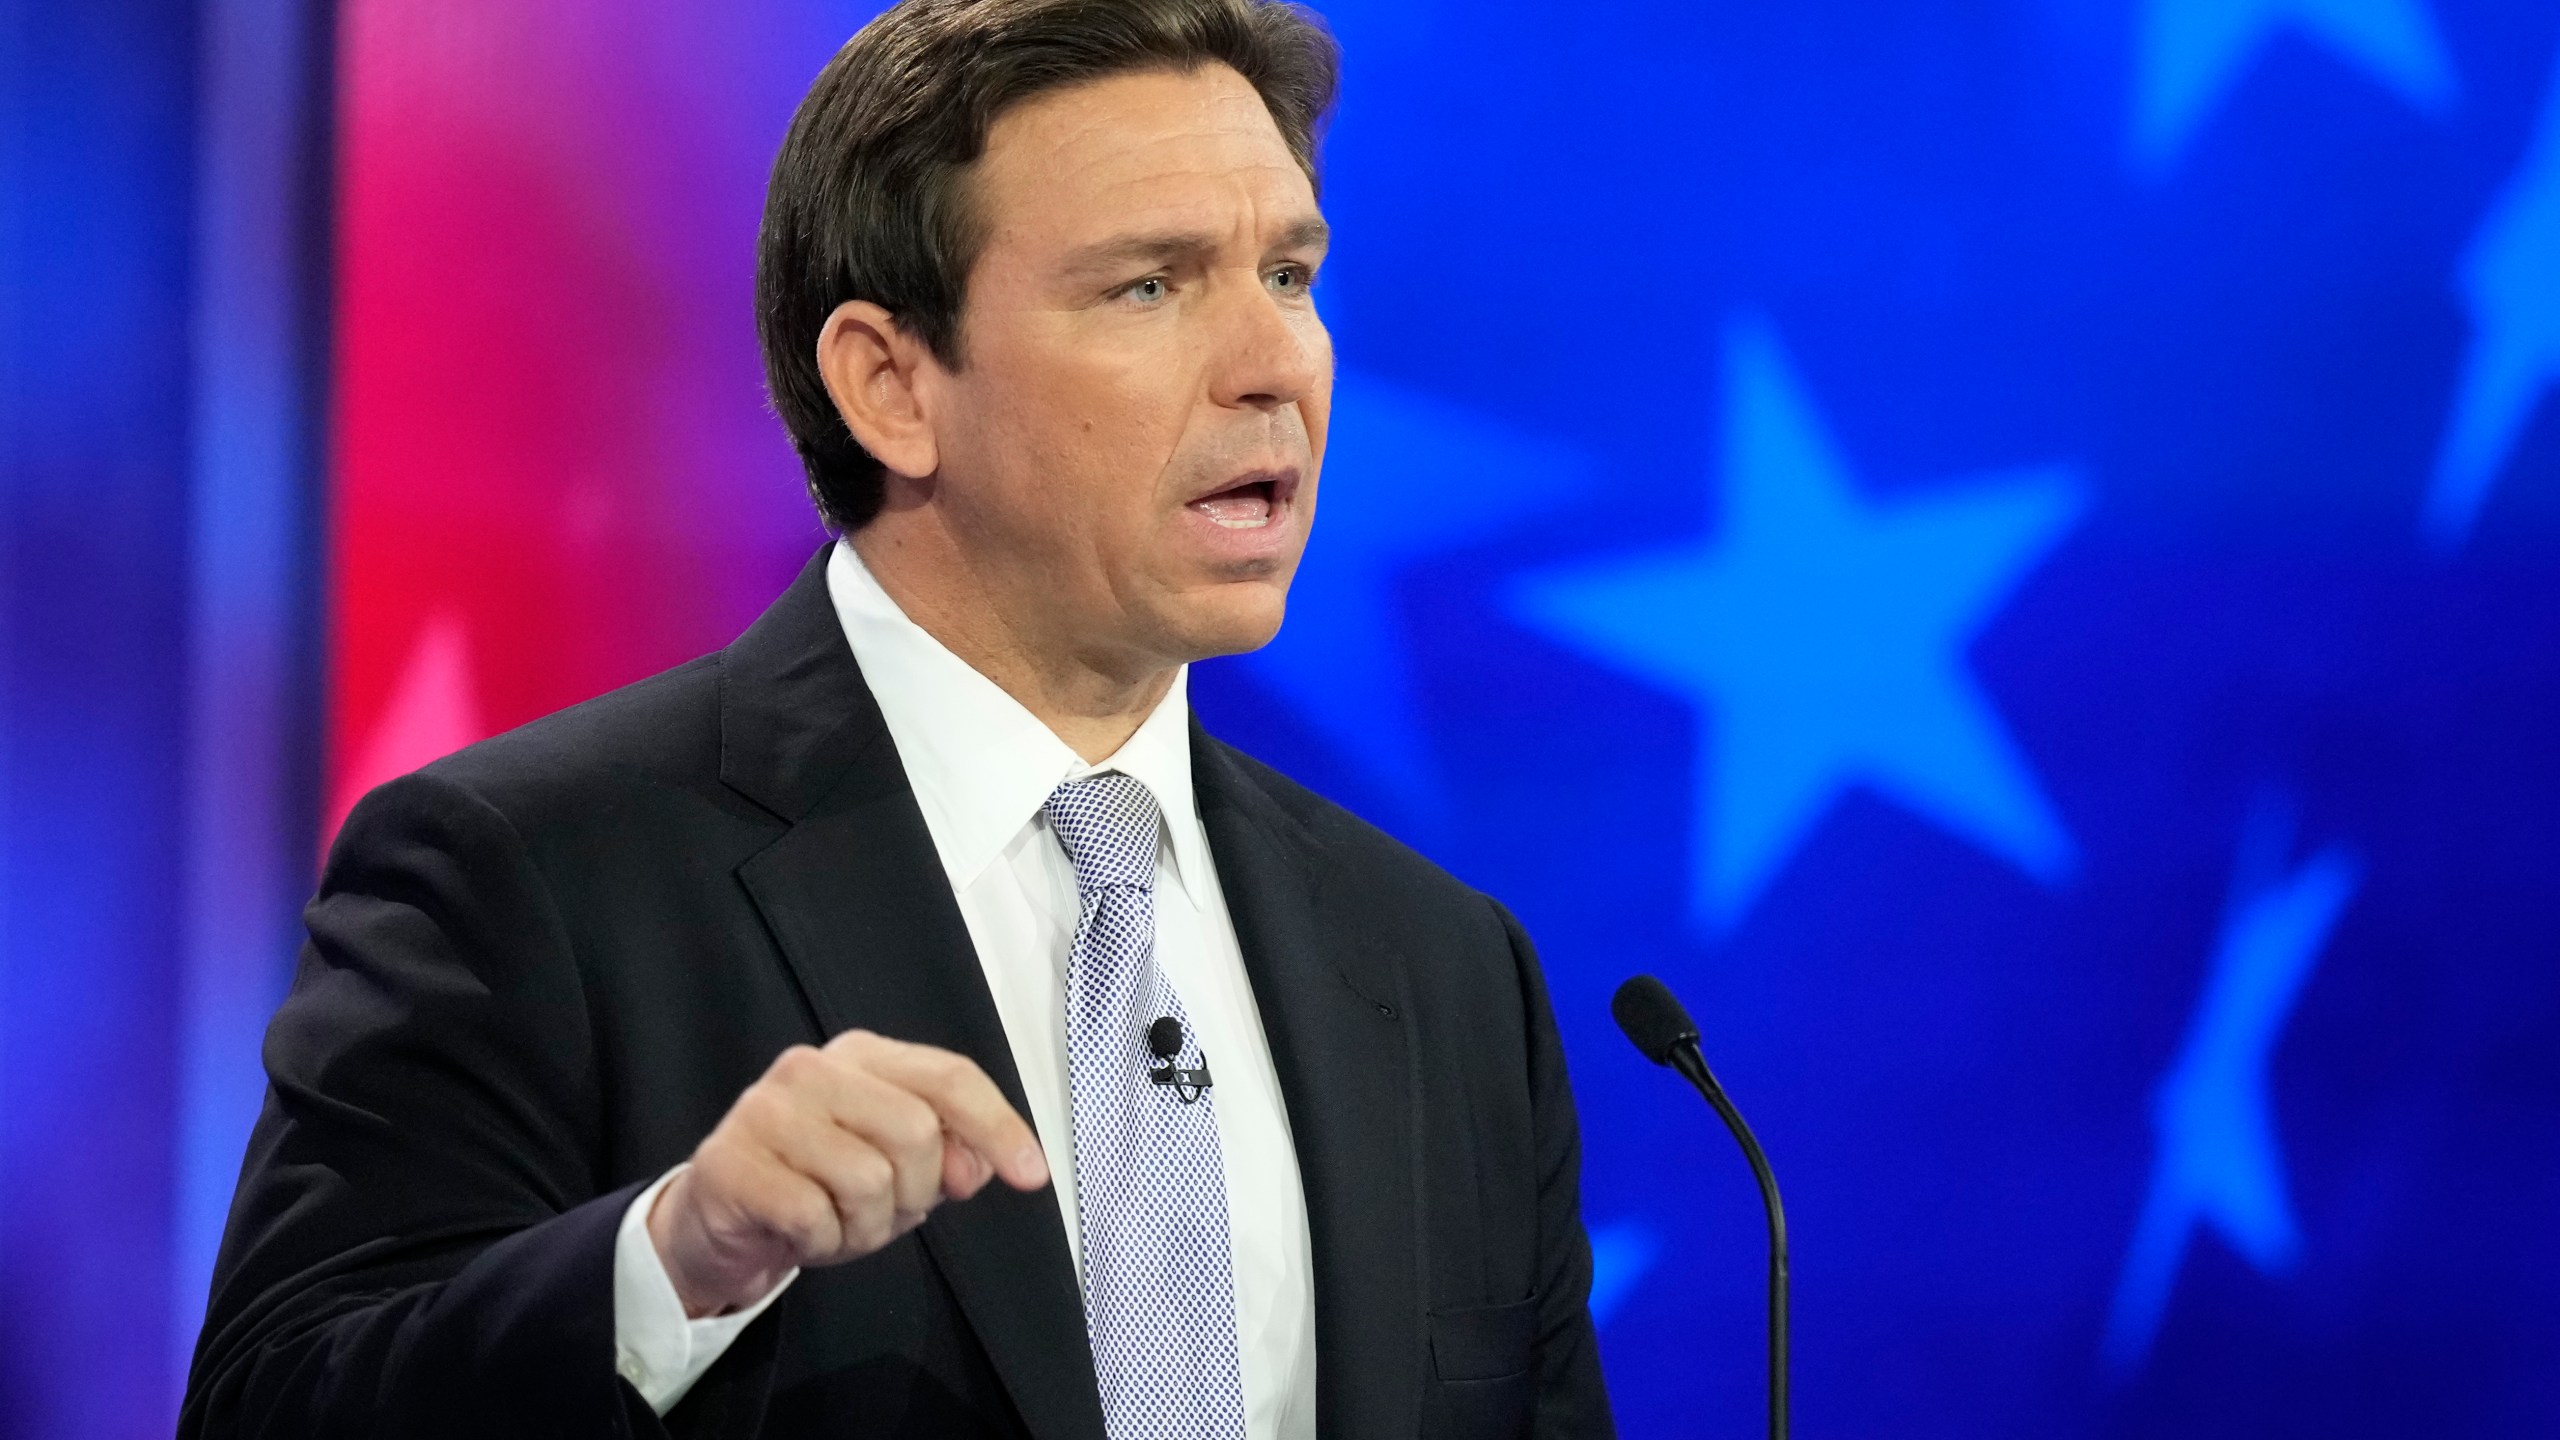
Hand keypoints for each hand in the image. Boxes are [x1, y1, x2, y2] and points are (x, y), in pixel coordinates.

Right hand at [647, 1030, 1048, 1316]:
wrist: (720, 1221)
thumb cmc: (817, 1186)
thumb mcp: (897, 1172)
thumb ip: (947, 1157)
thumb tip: (977, 1164)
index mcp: (862, 1056)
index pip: (949, 1077)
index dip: (998, 1126)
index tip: (1031, 1175)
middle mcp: (812, 1068)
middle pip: (917, 1132)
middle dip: (916, 1192)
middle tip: (883, 1211)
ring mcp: (766, 1110)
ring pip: (869, 1180)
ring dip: (865, 1227)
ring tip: (836, 1222)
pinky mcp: (730, 1161)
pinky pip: (814, 1217)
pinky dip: (821, 1243)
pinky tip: (800, 1233)